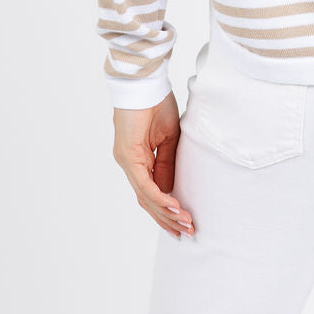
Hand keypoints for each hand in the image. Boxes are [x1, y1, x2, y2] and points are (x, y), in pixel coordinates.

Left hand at [111, 94, 195, 238]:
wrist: (144, 81)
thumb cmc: (156, 102)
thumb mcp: (169, 137)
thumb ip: (168, 163)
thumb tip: (170, 190)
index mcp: (137, 160)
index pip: (150, 193)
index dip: (166, 209)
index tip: (184, 222)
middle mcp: (128, 164)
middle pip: (146, 201)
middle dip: (167, 219)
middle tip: (187, 233)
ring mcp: (126, 161)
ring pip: (145, 196)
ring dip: (166, 212)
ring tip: (185, 224)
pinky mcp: (128, 155)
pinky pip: (144, 184)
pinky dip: (159, 197)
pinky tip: (174, 207)